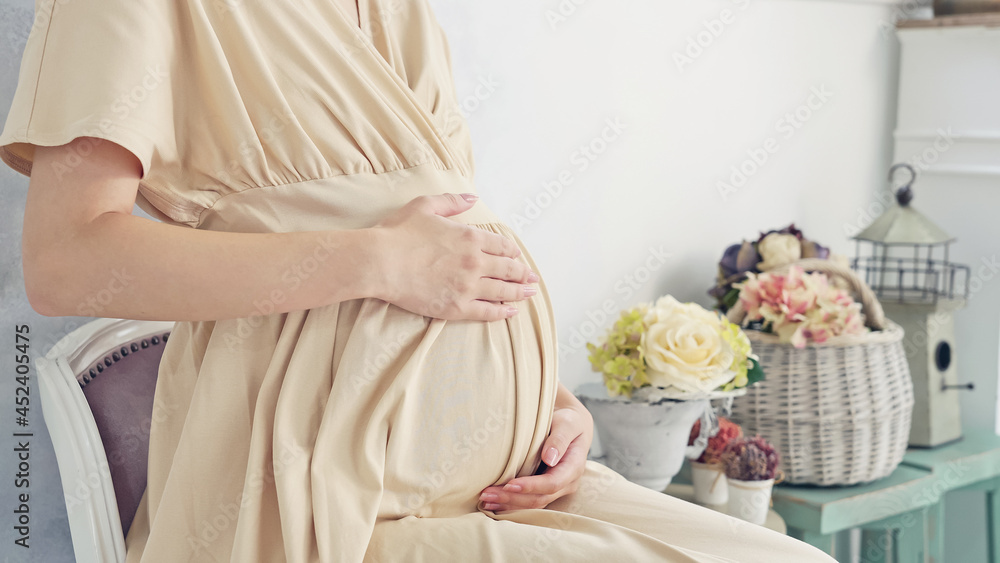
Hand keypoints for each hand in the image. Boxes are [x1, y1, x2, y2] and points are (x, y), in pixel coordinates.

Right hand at [370, 193, 538, 321]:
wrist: (379, 262)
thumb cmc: (398, 233)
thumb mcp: (425, 206)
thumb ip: (452, 201)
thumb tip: (472, 197)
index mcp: (470, 237)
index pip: (502, 246)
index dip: (513, 251)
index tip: (516, 256)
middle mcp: (475, 262)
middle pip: (509, 269)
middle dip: (523, 273)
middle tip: (532, 277)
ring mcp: (468, 286)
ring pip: (503, 291)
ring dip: (520, 292)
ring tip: (529, 293)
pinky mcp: (456, 307)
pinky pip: (488, 312)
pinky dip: (502, 312)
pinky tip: (511, 311)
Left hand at [479, 383, 592, 510]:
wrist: (571, 426)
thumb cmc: (568, 421)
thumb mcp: (568, 423)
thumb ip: (560, 439)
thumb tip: (549, 458)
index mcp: (573, 468)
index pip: (552, 483)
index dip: (531, 486)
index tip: (509, 485)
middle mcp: (566, 484)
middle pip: (539, 498)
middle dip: (512, 499)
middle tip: (487, 494)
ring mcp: (556, 490)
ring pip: (532, 505)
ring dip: (509, 505)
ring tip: (485, 501)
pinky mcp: (544, 490)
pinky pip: (528, 502)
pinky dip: (510, 504)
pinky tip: (493, 502)